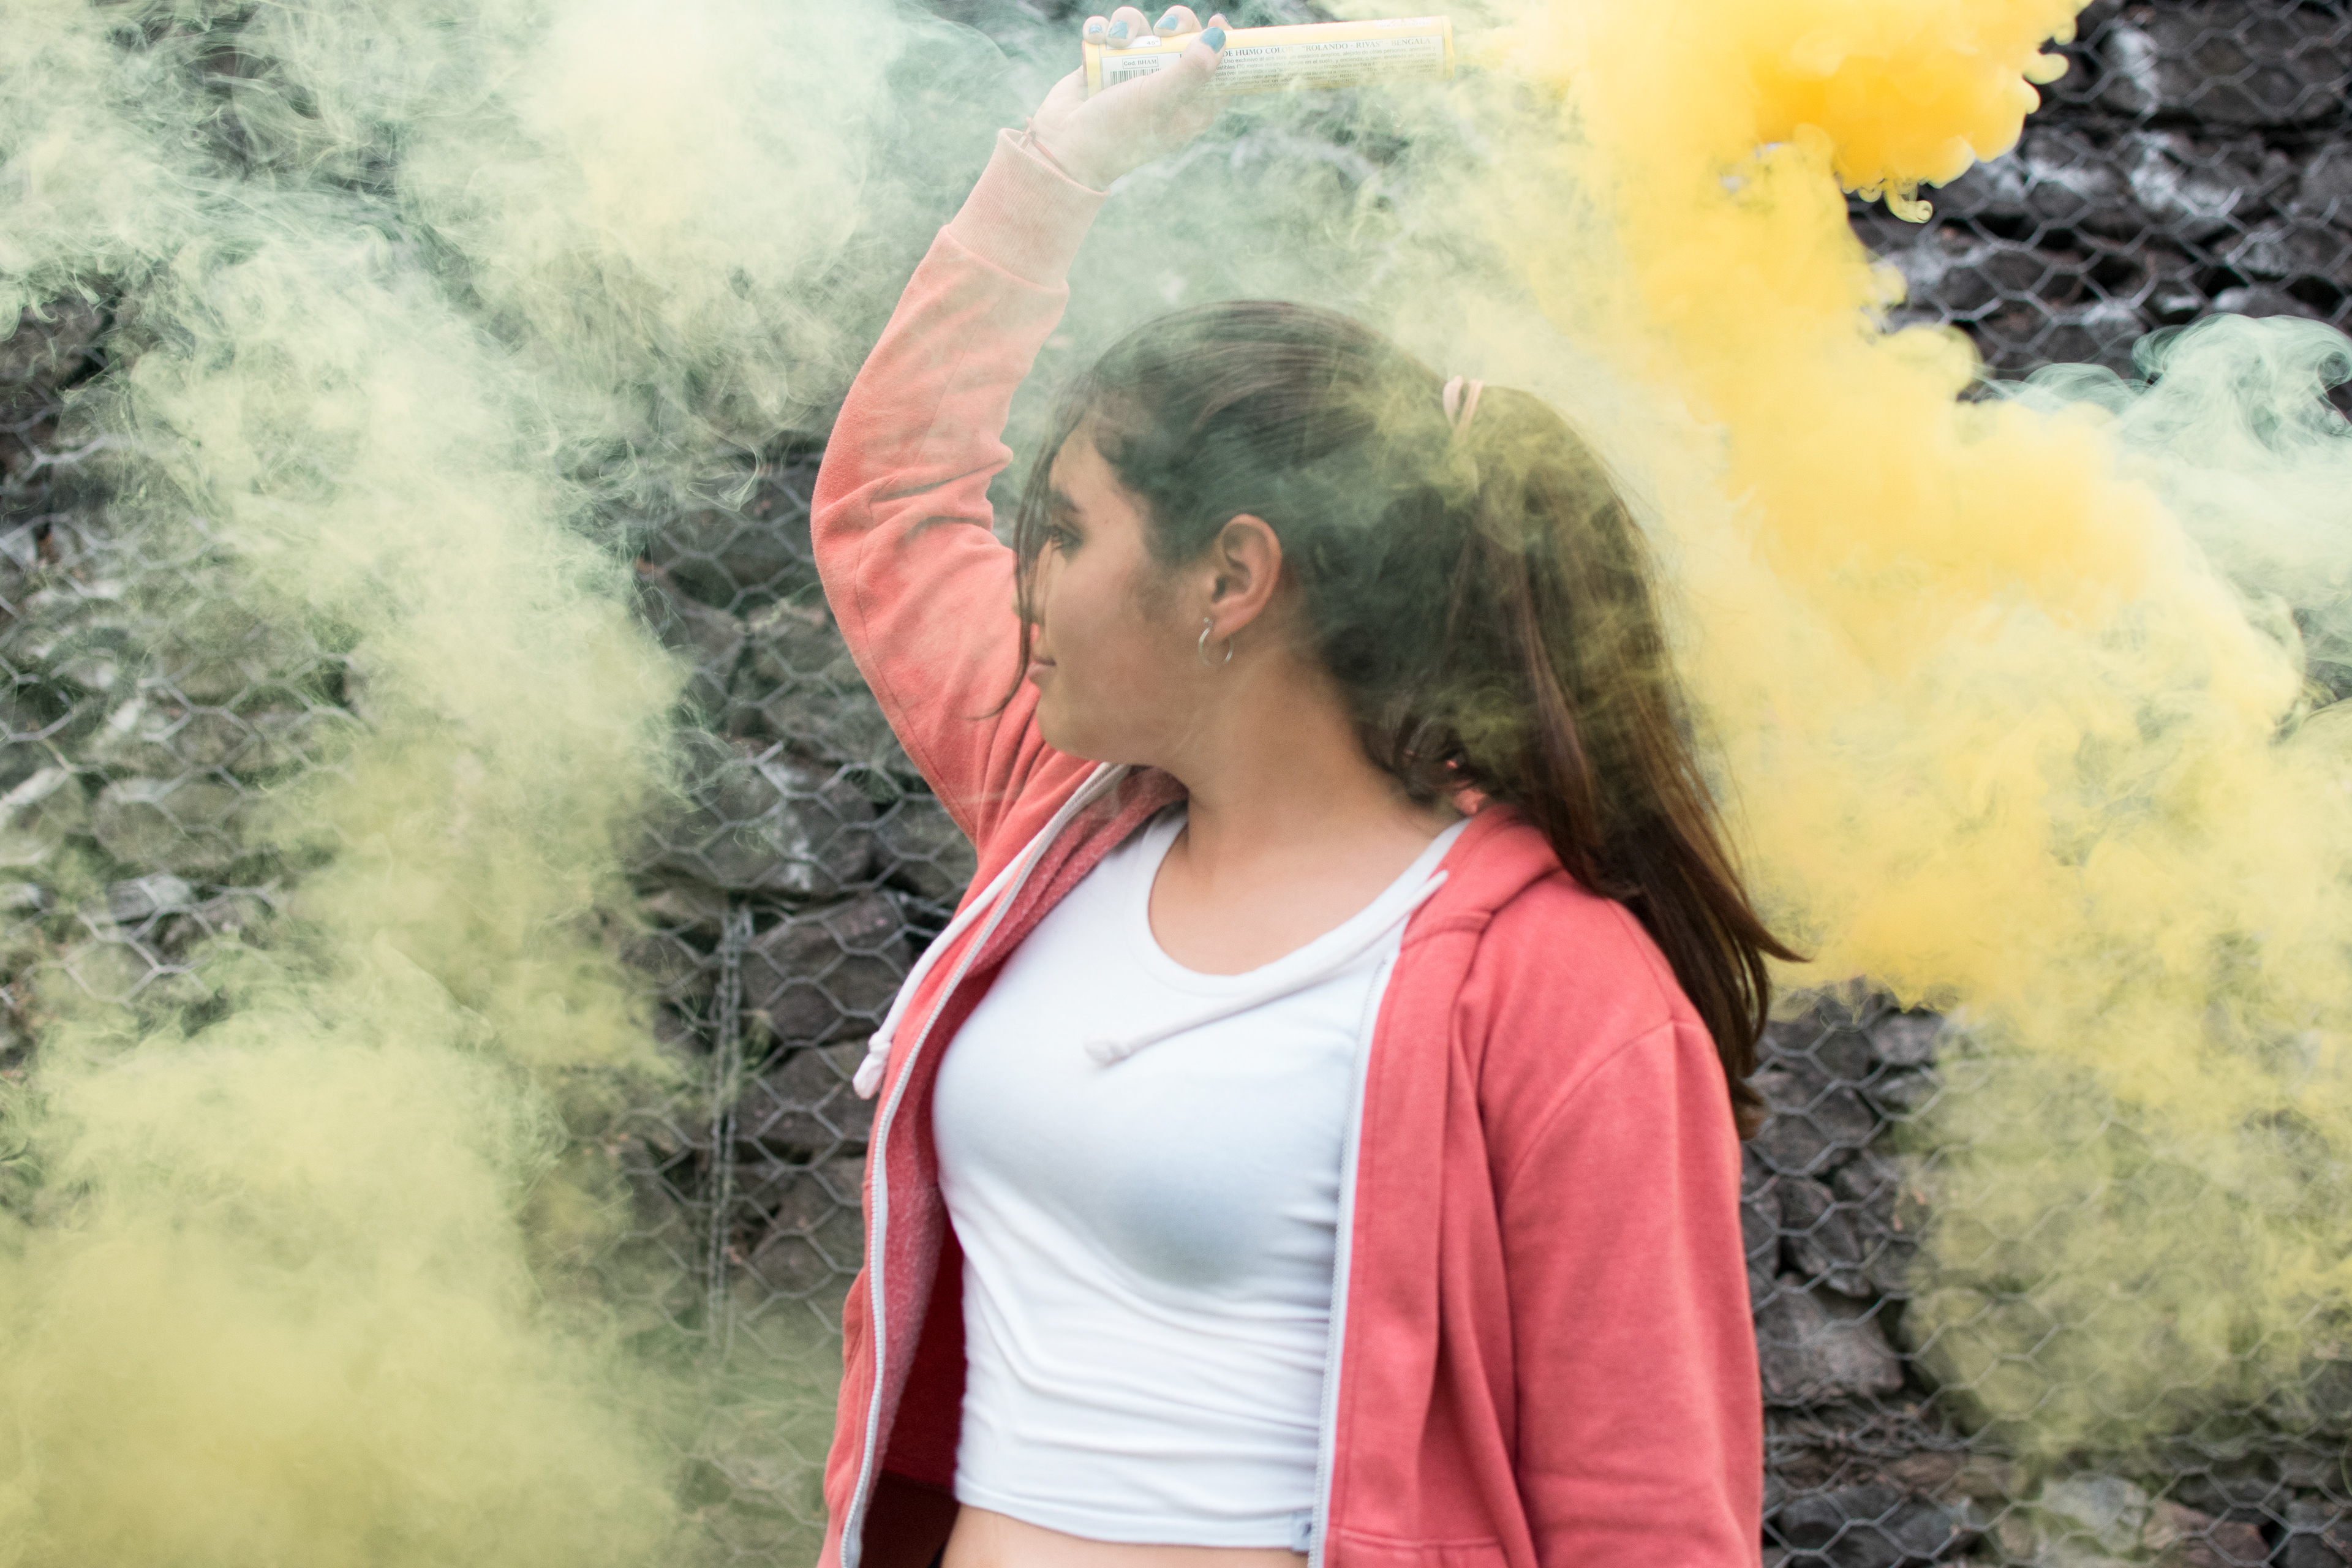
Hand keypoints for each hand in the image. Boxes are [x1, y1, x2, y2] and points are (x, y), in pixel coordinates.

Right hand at [1029, 5, 1229, 189]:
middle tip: (1165, 30)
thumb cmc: (1116, 132)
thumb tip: (1219, 37)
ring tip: (1116, 42)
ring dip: (1129, 25)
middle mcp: (1164, 87)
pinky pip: (1107, 31)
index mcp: (1188, 106)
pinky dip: (1100, 30)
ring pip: (1143, 28)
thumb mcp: (1158, 101)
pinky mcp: (1103, 63)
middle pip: (1183, 39)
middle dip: (1175, 25)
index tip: (1217, 22)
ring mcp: (1132, 73)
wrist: (1062, 147)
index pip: (1218, 72)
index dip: (1223, 45)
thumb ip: (1190, 71)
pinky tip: (1094, 39)